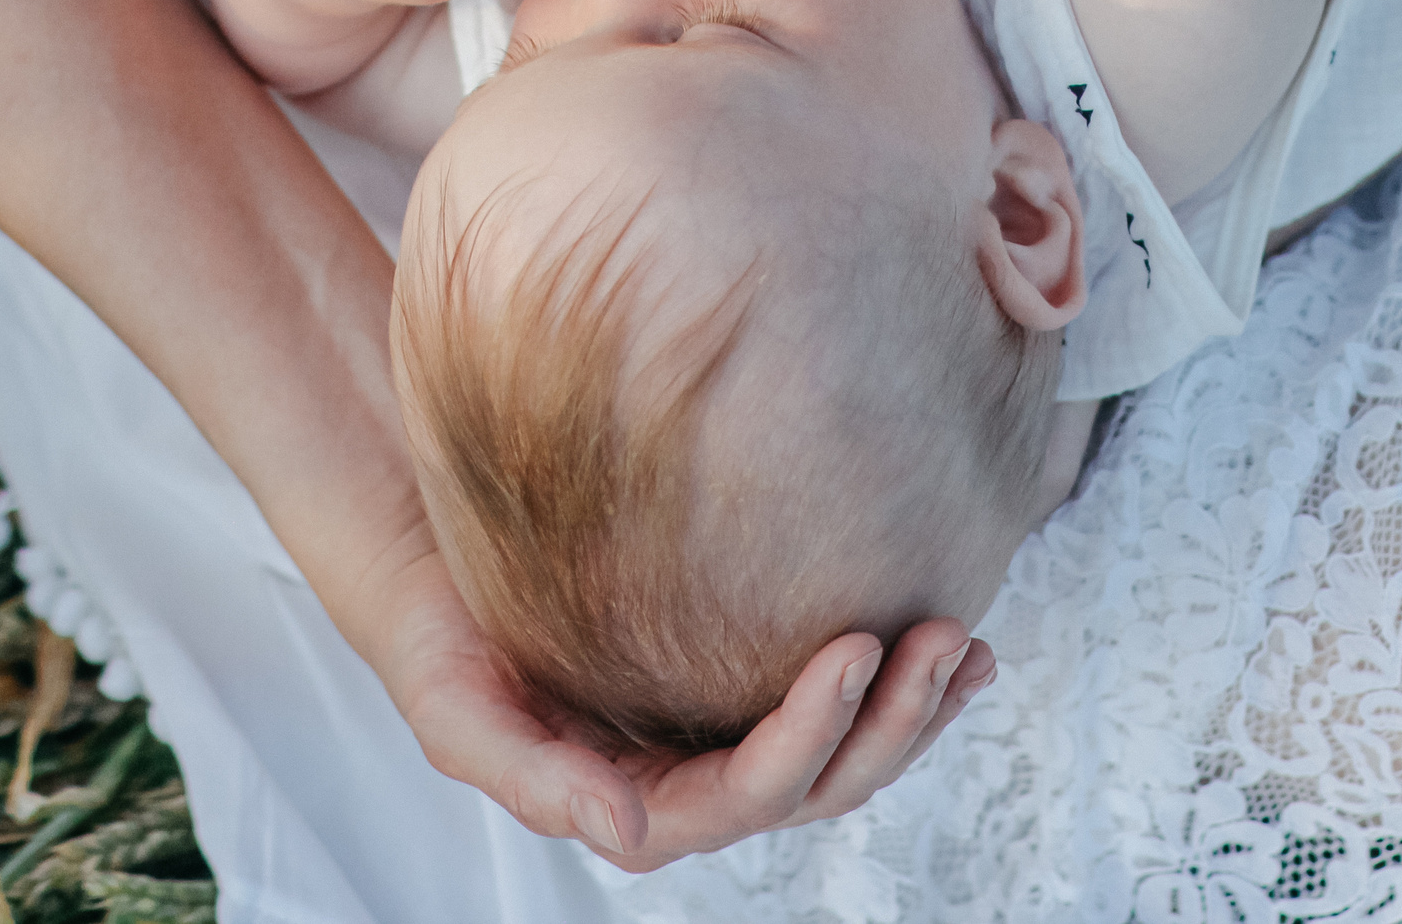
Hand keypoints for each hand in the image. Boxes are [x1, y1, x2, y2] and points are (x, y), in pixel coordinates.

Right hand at [356, 516, 995, 871]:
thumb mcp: (456, 713)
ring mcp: (731, 728)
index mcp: (637, 801)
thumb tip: (627, 835)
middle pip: (822, 780)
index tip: (852, 649)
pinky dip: (904, 677)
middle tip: (942, 639)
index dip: (809, 735)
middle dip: (891, 722)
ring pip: (850, 748)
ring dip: (917, 706)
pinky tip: (957, 644)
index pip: (747, 792)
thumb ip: (535, 781)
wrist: (435, 566)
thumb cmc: (440, 638)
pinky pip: (848, 695)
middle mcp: (697, 777)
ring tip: (966, 643)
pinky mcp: (751, 673)